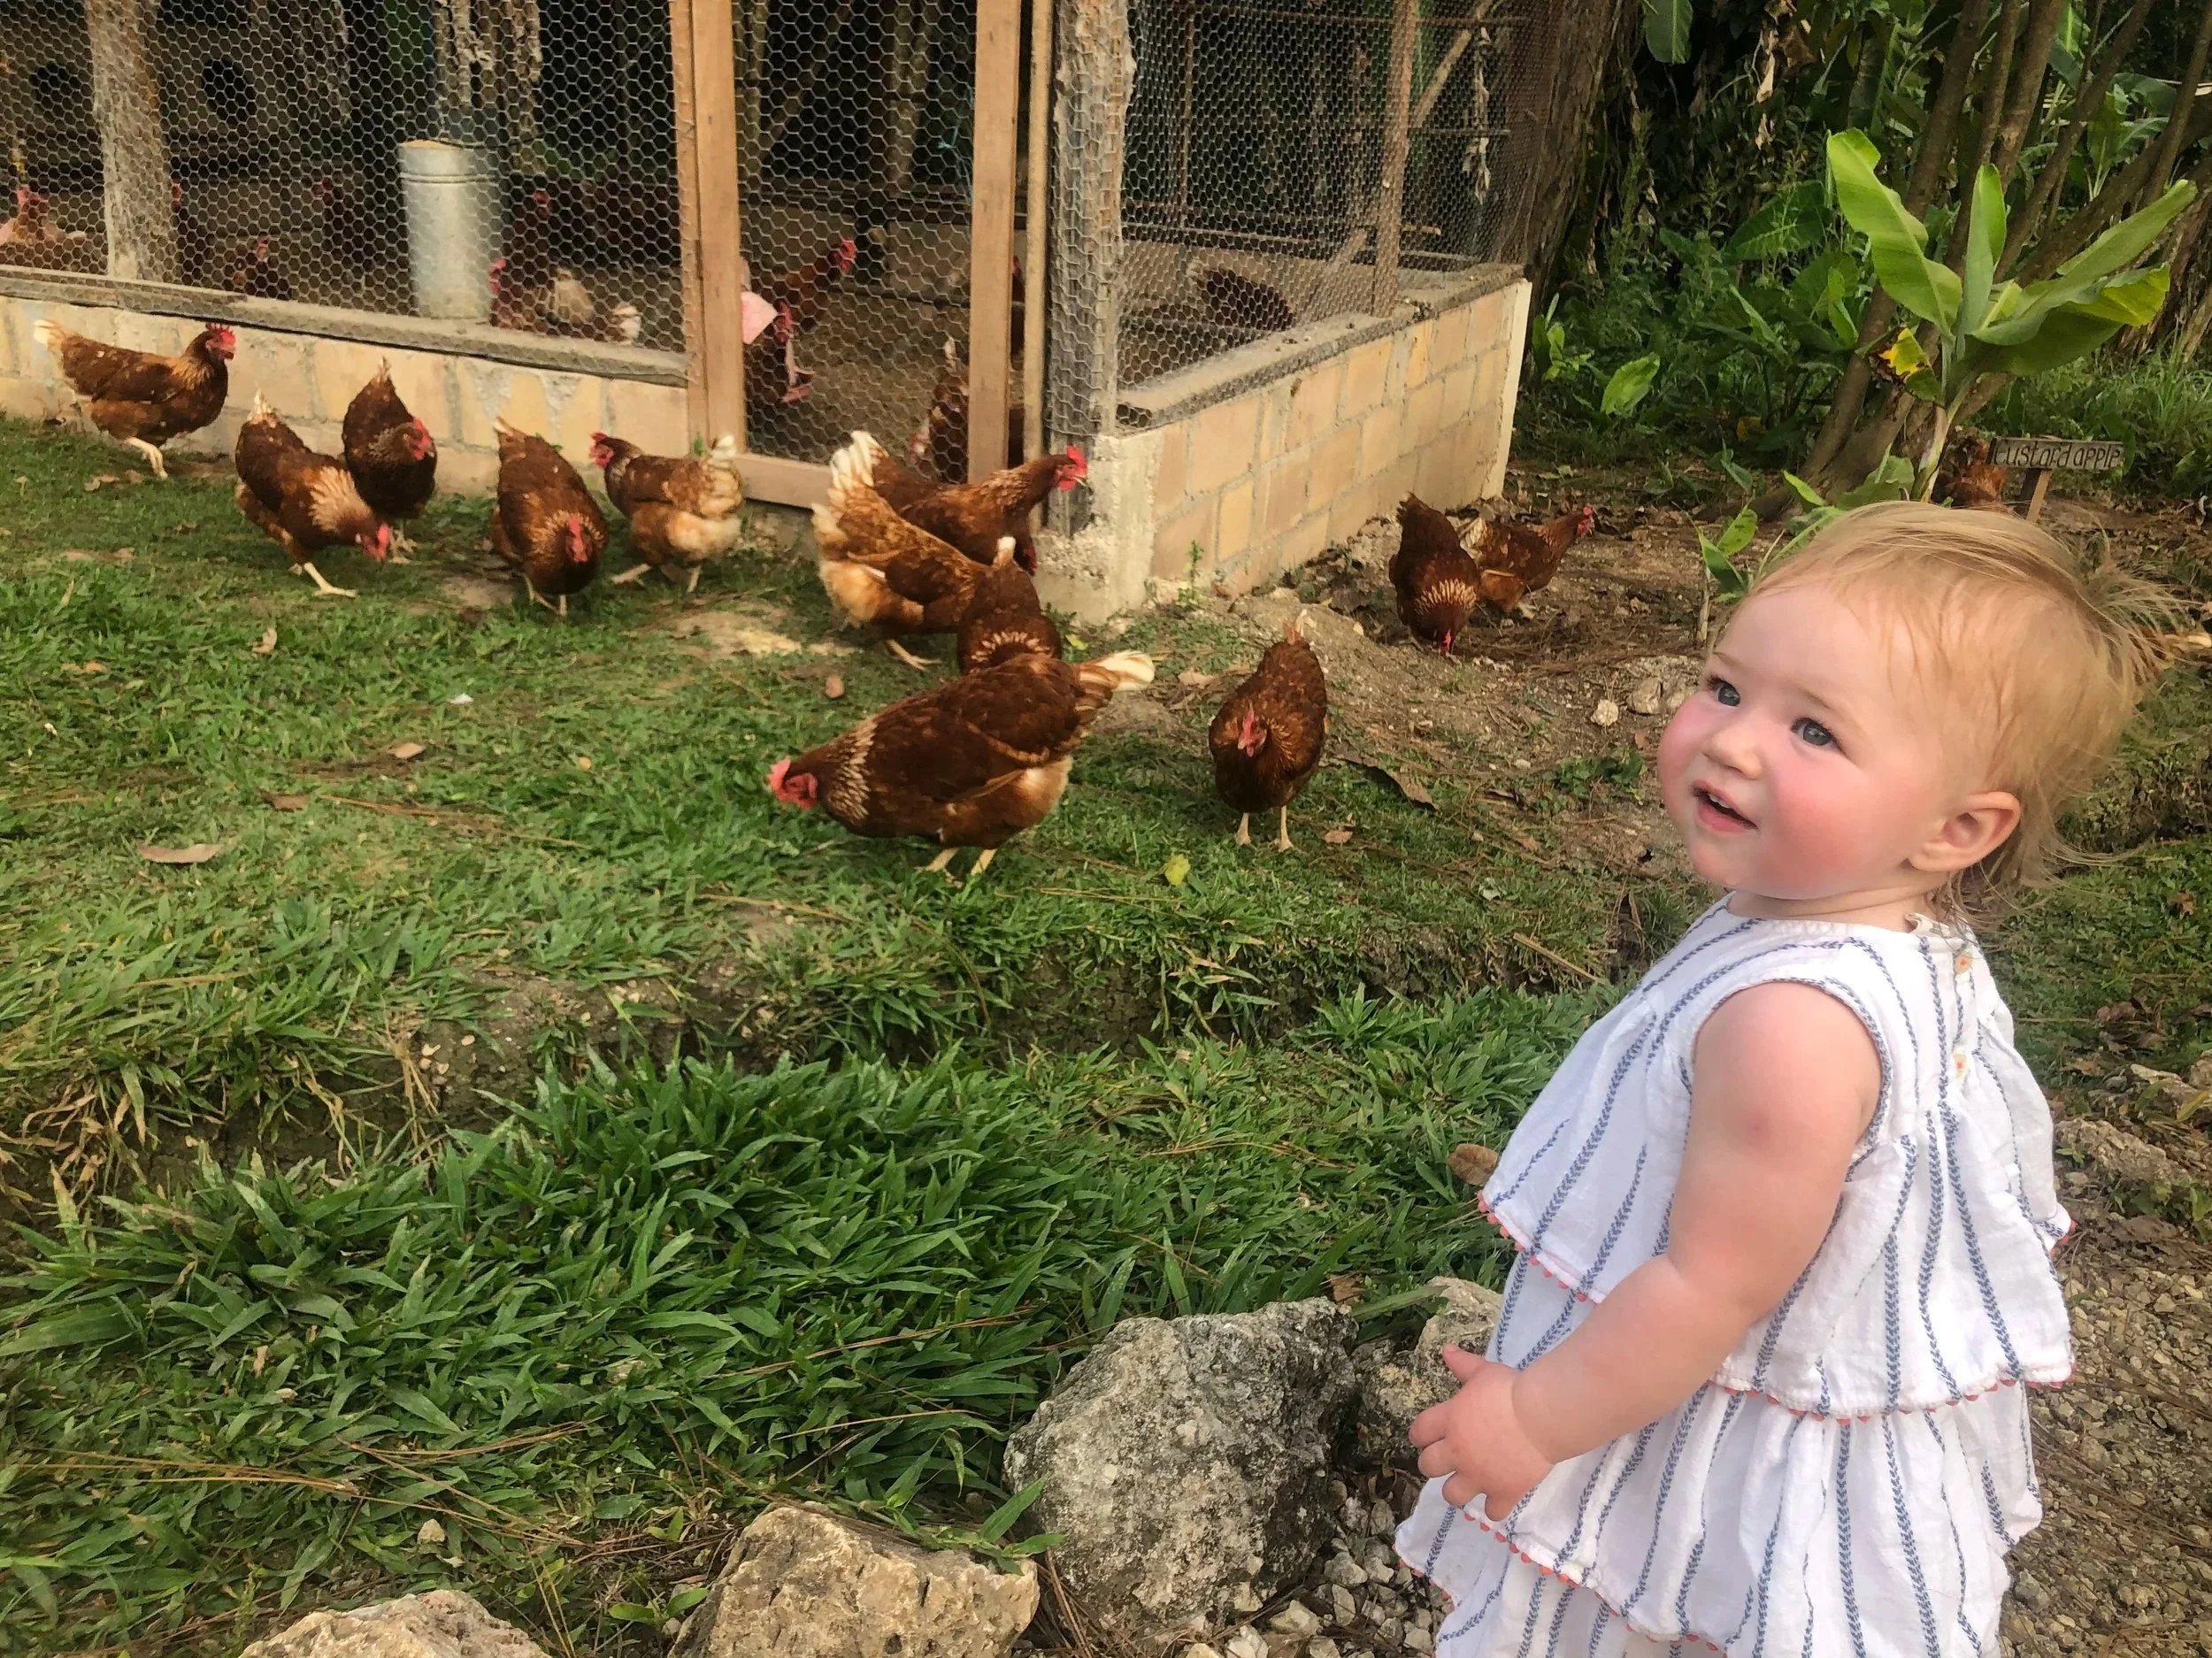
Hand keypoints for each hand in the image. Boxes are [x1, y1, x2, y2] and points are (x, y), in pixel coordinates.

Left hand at [1407, 1346, 1555, 1519]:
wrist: (1541, 1416)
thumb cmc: (1510, 1390)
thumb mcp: (1484, 1372)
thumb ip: (1463, 1365)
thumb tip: (1446, 1350)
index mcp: (1449, 1421)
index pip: (1419, 1432)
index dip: (1421, 1435)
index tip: (1427, 1436)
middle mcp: (1457, 1452)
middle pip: (1428, 1467)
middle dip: (1434, 1463)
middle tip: (1447, 1459)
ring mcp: (1479, 1475)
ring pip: (1452, 1495)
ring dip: (1457, 1490)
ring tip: (1467, 1483)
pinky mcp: (1503, 1491)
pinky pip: (1492, 1512)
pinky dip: (1494, 1508)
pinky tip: (1498, 1499)